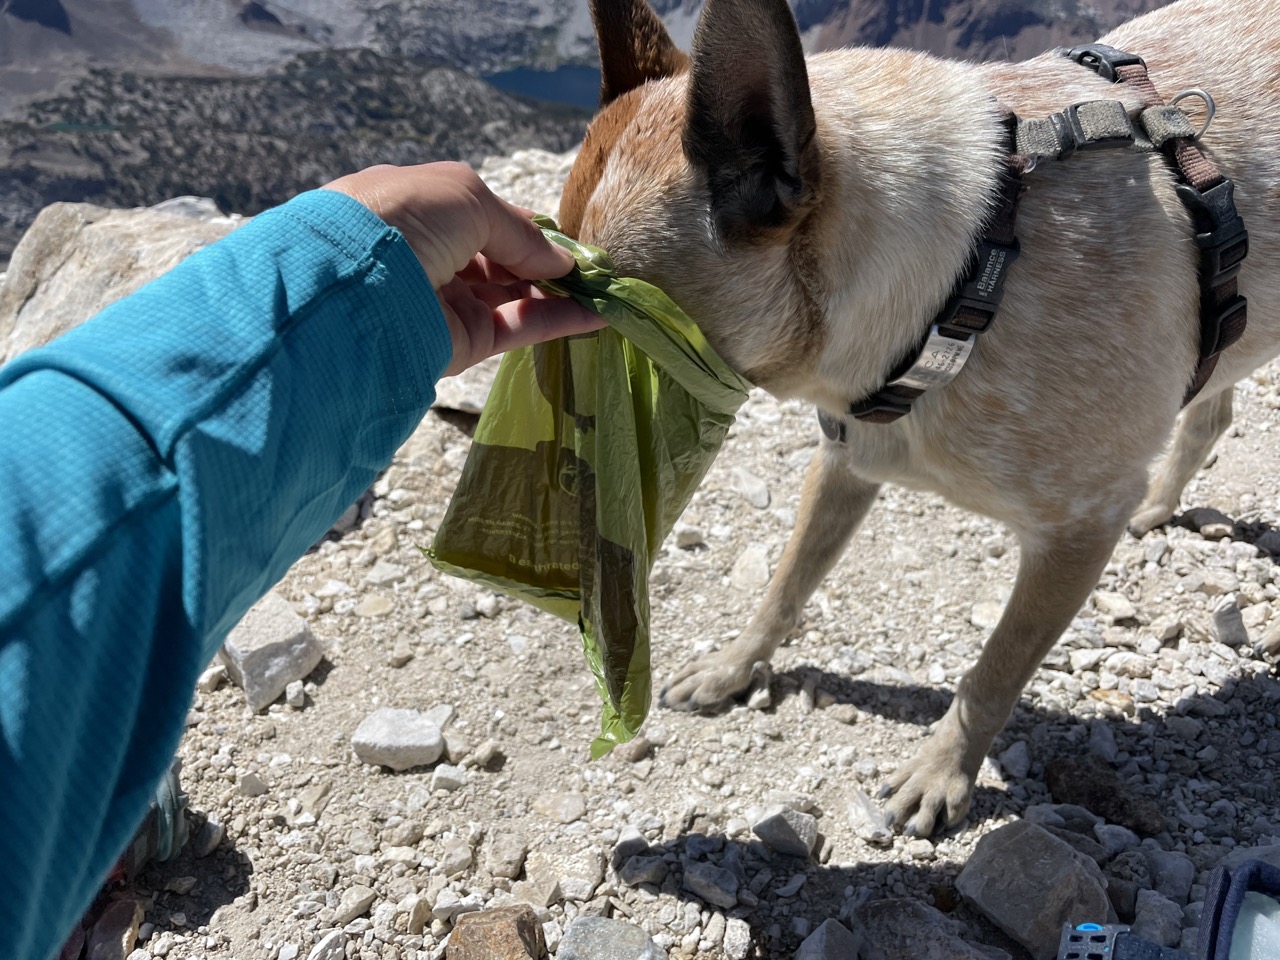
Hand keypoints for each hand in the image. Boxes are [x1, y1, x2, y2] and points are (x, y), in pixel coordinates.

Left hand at [324, 162, 603, 376]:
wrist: (353, 283)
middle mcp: (431, 256)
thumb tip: (563, 263)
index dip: (526, 228)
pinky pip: (518, 328)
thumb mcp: (467, 198)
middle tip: (593, 266)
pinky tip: (596, 315)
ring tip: (604, 288)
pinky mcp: (461, 342)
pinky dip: (558, 321)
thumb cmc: (403, 217)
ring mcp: (446, 302)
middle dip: (545, 262)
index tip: (567, 237)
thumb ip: (520, 231)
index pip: (484, 218)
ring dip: (559, 291)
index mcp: (420, 210)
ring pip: (513, 295)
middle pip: (500, 260)